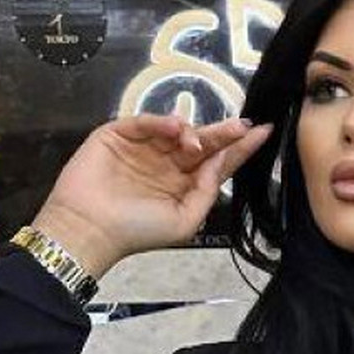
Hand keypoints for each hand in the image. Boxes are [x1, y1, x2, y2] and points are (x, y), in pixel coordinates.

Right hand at [33, 113, 272, 276]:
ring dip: (192, 132)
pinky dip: (161, 121)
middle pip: (202, 143)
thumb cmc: (136, 232)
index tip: (263, 132)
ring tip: (195, 143)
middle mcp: (166, 164)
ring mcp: (143, 148)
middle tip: (242, 125)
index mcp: (183, 185)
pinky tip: (174, 129)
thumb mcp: (185, 220)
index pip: (217, 163)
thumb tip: (220, 161)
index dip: (239, 148)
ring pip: (175, 129)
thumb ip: (207, 191)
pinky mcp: (118, 135)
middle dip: (223, 133)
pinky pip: (144, 122)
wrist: (89, 230)